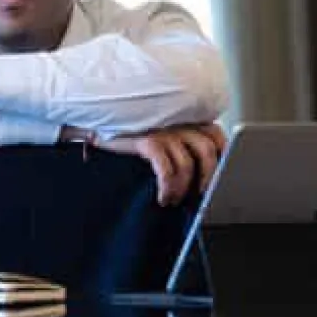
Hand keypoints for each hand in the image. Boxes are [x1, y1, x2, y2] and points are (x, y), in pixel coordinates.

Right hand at [94, 124, 226, 206]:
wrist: (93, 124)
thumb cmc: (128, 133)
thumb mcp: (159, 134)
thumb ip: (180, 144)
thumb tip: (201, 176)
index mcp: (184, 116)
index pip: (216, 136)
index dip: (223, 158)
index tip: (222, 180)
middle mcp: (176, 119)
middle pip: (207, 150)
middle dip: (207, 179)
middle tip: (199, 197)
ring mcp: (162, 128)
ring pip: (187, 163)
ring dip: (183, 188)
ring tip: (173, 200)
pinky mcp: (146, 138)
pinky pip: (166, 168)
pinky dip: (168, 186)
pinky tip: (162, 196)